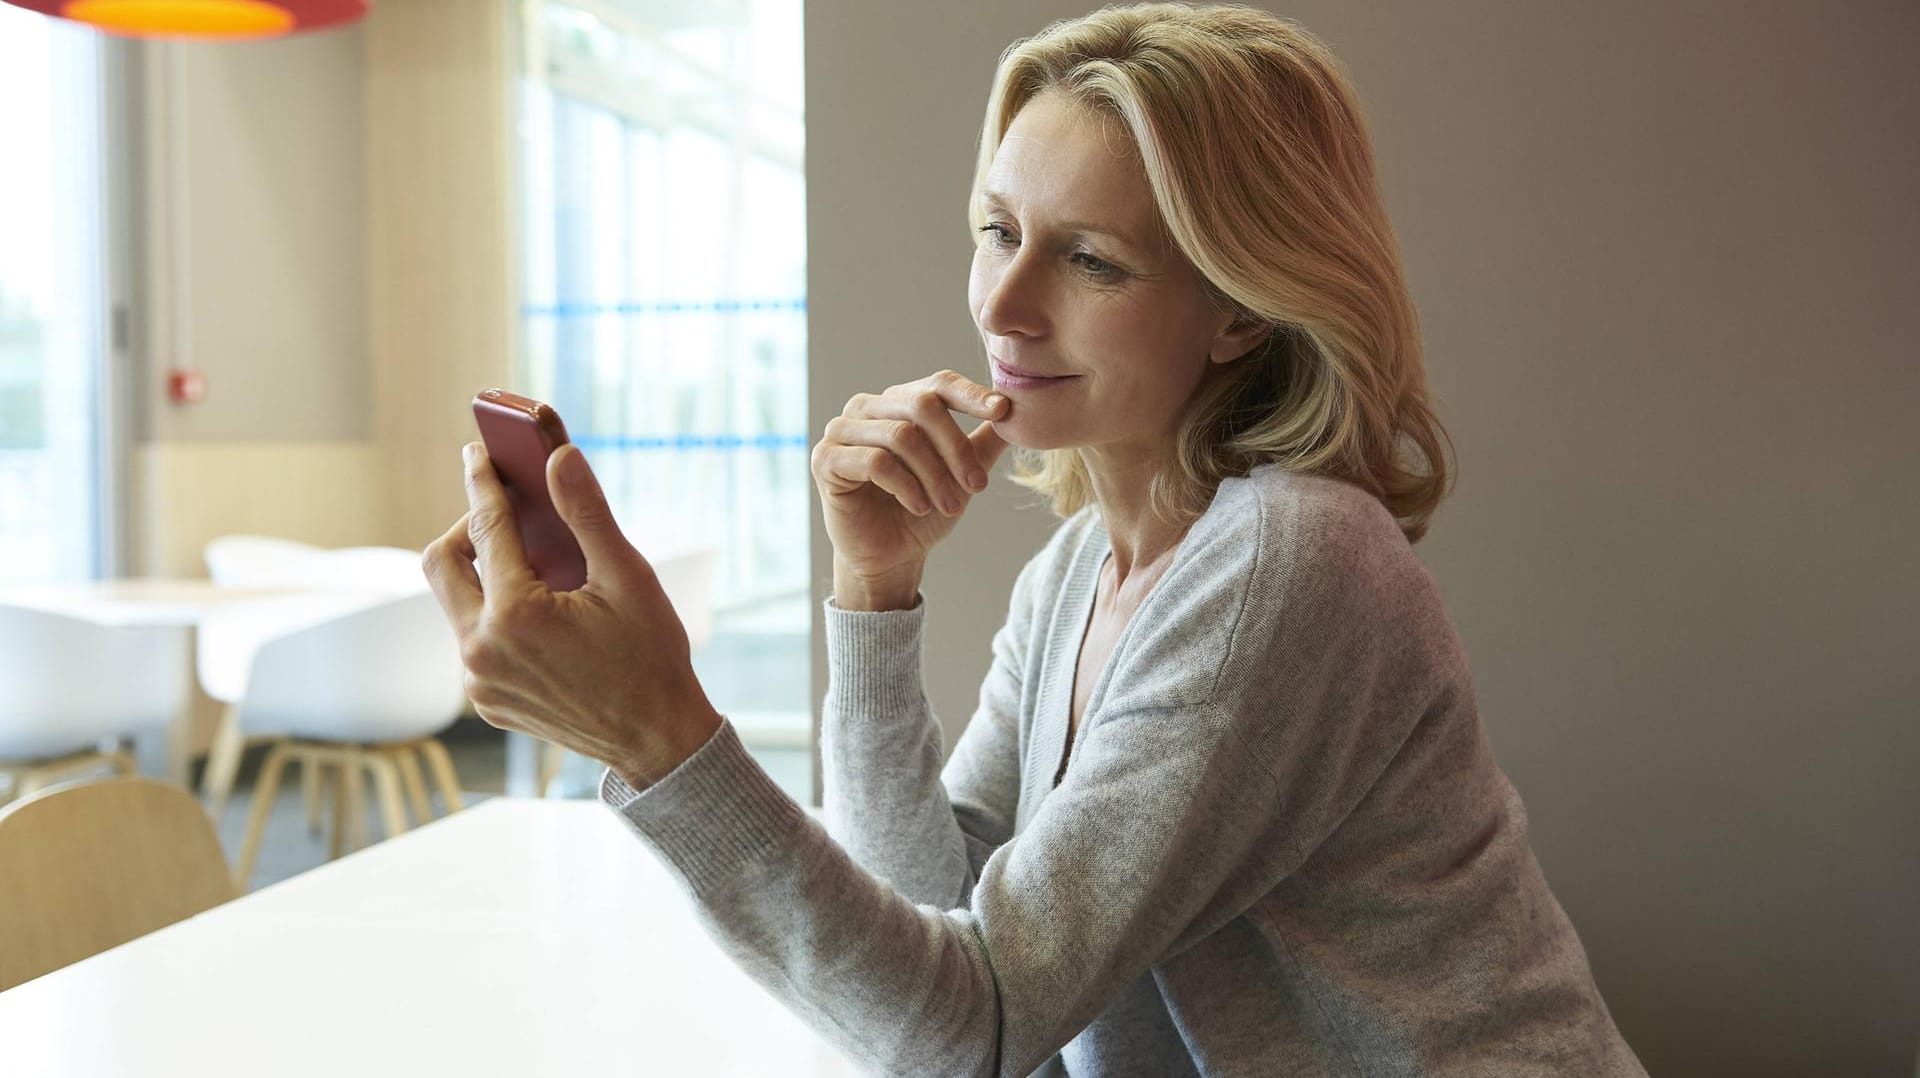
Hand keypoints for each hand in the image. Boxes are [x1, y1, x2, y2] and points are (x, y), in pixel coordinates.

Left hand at [421, 442, 721, 788]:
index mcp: (516, 615)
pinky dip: (497, 616)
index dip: (482, 483)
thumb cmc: (651, 657)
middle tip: (504, 514)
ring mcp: (479, 681)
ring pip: (457, 605)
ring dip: (485, 576)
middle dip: (468, 528)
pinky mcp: (486, 700)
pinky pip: (473, 642)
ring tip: (534, 567)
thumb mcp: (628, 577)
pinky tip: (541, 614)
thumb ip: (586, 513)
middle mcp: (482, 650)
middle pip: (442, 564)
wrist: (656, 739)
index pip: (487, 528)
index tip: (477, 452)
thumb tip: (559, 456)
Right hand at [810, 370, 1010, 607]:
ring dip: (934, 475)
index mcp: (899, 401)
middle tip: (977, 486)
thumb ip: (984, 442)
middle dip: (956, 448)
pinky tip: (918, 507)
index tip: (1003, 412)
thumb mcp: (961, 474)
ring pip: (902, 436)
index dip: (972, 395)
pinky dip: (905, 486)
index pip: (938, 384)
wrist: (889, 556)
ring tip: (950, 506)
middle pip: (923, 406)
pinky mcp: (826, 459)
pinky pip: (874, 461)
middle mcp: (868, 408)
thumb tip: (1019, 410)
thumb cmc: (922, 511)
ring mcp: (842, 430)